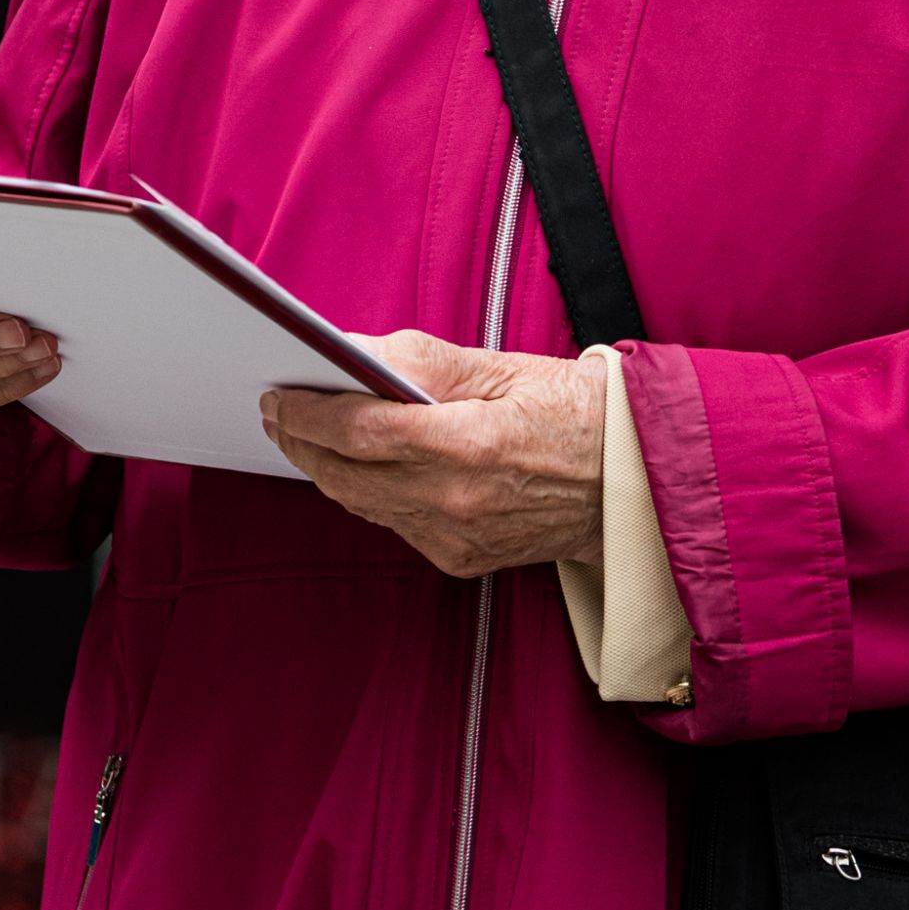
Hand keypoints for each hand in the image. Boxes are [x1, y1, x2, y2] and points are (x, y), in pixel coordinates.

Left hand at [260, 331, 605, 579]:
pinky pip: (393, 524)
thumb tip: (352, 350)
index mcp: (468, 445)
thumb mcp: (501, 367)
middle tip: (277, 411)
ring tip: (303, 435)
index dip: (309, 414)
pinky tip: (357, 466)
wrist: (631, 481)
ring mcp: (455, 537)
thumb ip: (419, 361)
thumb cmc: (574, 413)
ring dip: (326, 470)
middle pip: (347, 474)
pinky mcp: (459, 558)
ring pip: (361, 504)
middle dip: (301, 442)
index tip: (278, 394)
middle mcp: (455, 501)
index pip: (360, 432)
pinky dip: (368, 493)